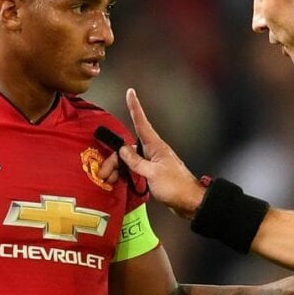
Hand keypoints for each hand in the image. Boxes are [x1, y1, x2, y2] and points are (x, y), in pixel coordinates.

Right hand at [118, 88, 206, 218]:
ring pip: (128, 160)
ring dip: (117, 169)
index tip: (130, 92)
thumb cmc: (175, 186)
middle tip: (103, 173)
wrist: (189, 202)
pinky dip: (124, 174)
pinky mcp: (151, 174)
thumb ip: (136, 161)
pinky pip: (133, 170)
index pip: (142, 123)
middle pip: (127, 148)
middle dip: (113, 158)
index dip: (135, 107)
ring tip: (108, 180)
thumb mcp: (152, 174)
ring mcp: (152, 163)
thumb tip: (123, 149)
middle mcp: (152, 152)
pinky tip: (116, 181)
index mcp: (155, 146)